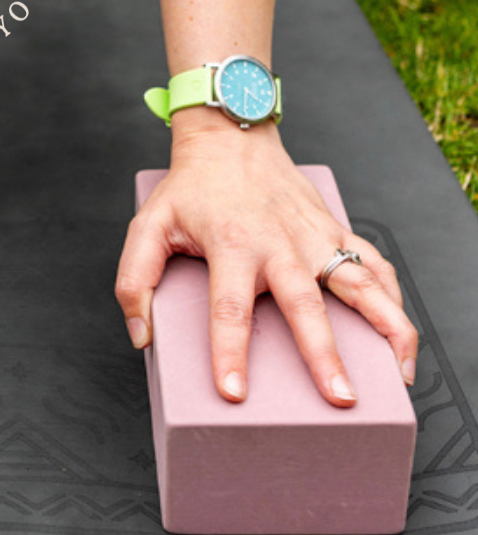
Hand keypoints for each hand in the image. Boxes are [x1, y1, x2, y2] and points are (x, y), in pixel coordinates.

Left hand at [115, 113, 418, 405]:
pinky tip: (399, 330)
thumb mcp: (147, 226)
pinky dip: (393, 296)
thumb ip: (135, 280)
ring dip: (385, 328)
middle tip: (339, 397)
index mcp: (231, 245)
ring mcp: (313, 237)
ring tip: (399, 373)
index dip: (229, 353)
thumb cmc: (190, 187)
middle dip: (324, 355)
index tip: (233, 393)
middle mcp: (279, 244)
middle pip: (306, 307)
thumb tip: (142, 335)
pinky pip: (373, 263)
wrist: (229, 137)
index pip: (228, 309)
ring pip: (360, 285)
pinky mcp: (334, 230)